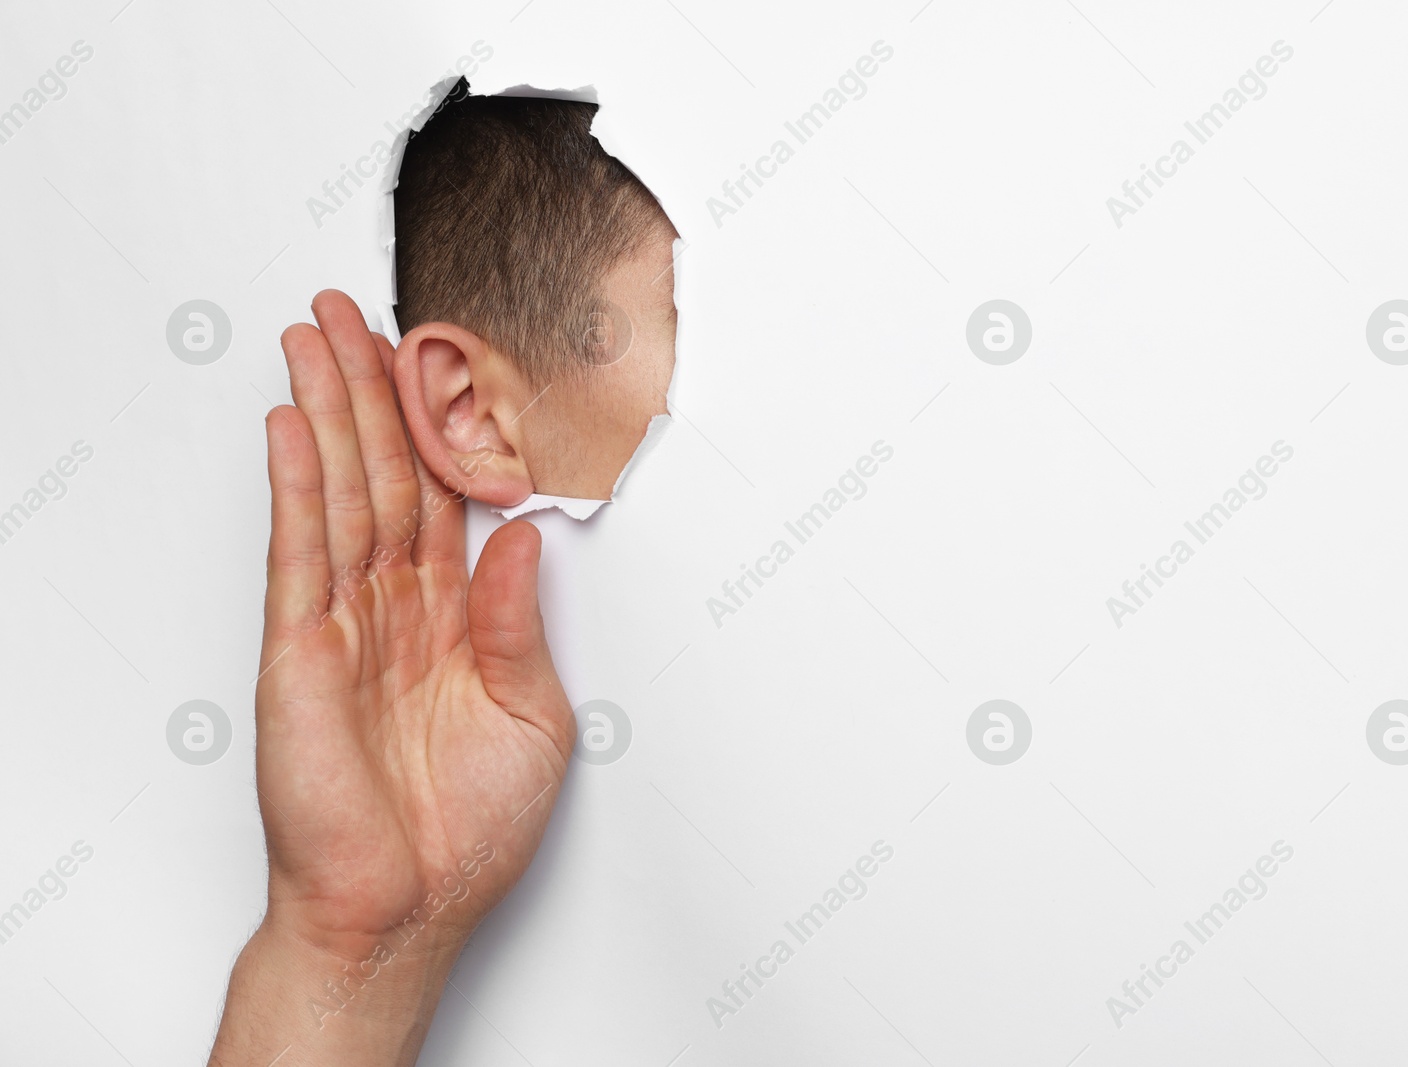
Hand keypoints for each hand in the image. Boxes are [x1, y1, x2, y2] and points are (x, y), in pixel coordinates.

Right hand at [210, 290, 573, 1065]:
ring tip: (314, 335)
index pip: (444, 496)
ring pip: (340, 492)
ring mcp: (344, 623)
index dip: (439, 425)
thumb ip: (516, 619)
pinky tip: (286, 428)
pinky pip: (298, 553)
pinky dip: (293, 487)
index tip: (434, 358)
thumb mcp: (532, 713)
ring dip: (326, 411)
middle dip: (368, 389)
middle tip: (353, 311)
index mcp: (455, 617)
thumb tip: (521, 534)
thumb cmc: (469, 829)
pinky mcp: (300, 652)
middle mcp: (397, 608)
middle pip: (385, 473)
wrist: (408, 909)